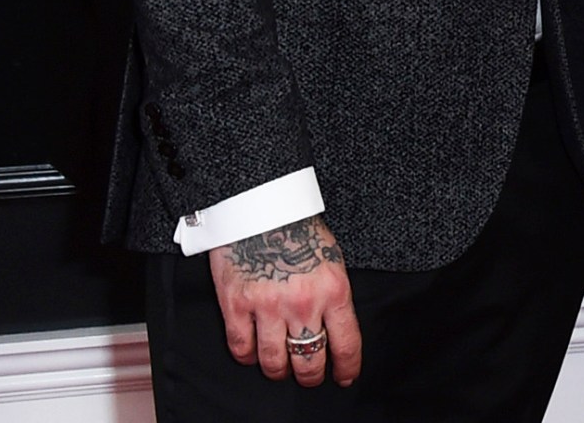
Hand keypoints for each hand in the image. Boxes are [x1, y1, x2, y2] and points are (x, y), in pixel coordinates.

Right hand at [207, 215, 361, 386]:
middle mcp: (303, 303)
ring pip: (274, 361)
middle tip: (310, 377)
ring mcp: (267, 306)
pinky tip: (253, 355)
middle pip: (310, 359)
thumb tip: (334, 327)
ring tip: (281, 370)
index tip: (345, 377)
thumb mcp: (332, 261)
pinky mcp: (237, 305)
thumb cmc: (299, 230)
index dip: (347, 367)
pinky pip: (242, 348)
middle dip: (311, 375)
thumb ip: (333, 295)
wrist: (261, 208)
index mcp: (333, 290)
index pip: (346, 343)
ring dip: (279, 371)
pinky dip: (247, 357)